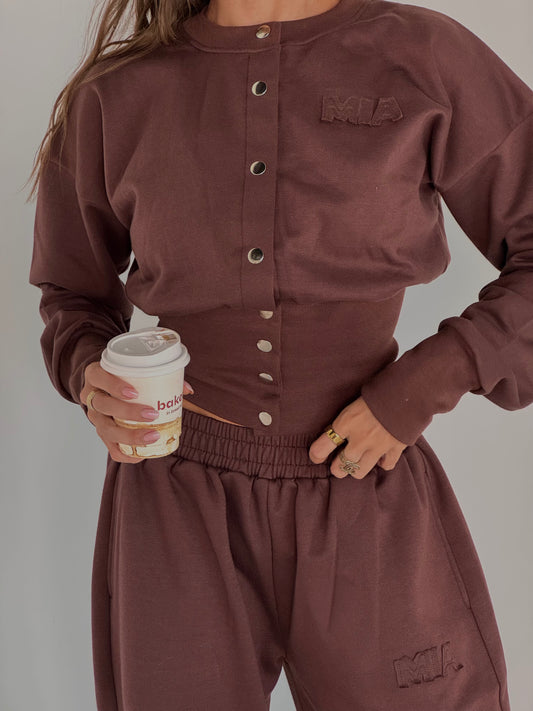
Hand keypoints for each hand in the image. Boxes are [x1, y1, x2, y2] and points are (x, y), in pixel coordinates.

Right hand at [80, 360, 194, 462]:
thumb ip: (160, 376)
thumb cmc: (124, 377)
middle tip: (152, 414)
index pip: (99, 377)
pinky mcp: (101, 433)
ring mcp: (94, 416)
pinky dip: (126, 454)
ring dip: (128, 435)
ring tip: (152, 436)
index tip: (134, 392)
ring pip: (105, 429)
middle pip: (103, 405)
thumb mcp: (134, 371)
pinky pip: (110, 448)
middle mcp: (91, 396)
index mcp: (95, 375)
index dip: (114, 386)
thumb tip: (187, 390)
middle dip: (127, 412)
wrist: (105, 388)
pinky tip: (142, 454)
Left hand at [309, 396, 407, 478]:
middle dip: (337, 467)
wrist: (408, 392)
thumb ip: (344, 420)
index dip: (316, 454)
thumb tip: (332, 431)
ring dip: (355, 469)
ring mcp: (377, 447)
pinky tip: (380, 457)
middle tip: (338, 464)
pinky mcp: (395, 449)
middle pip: (340, 466)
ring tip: (356, 464)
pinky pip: (385, 466)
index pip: (323, 446)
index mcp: (346, 423)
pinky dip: (382, 463)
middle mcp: (359, 439)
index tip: (315, 456)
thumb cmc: (379, 391)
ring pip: (359, 471)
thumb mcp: (354, 402)